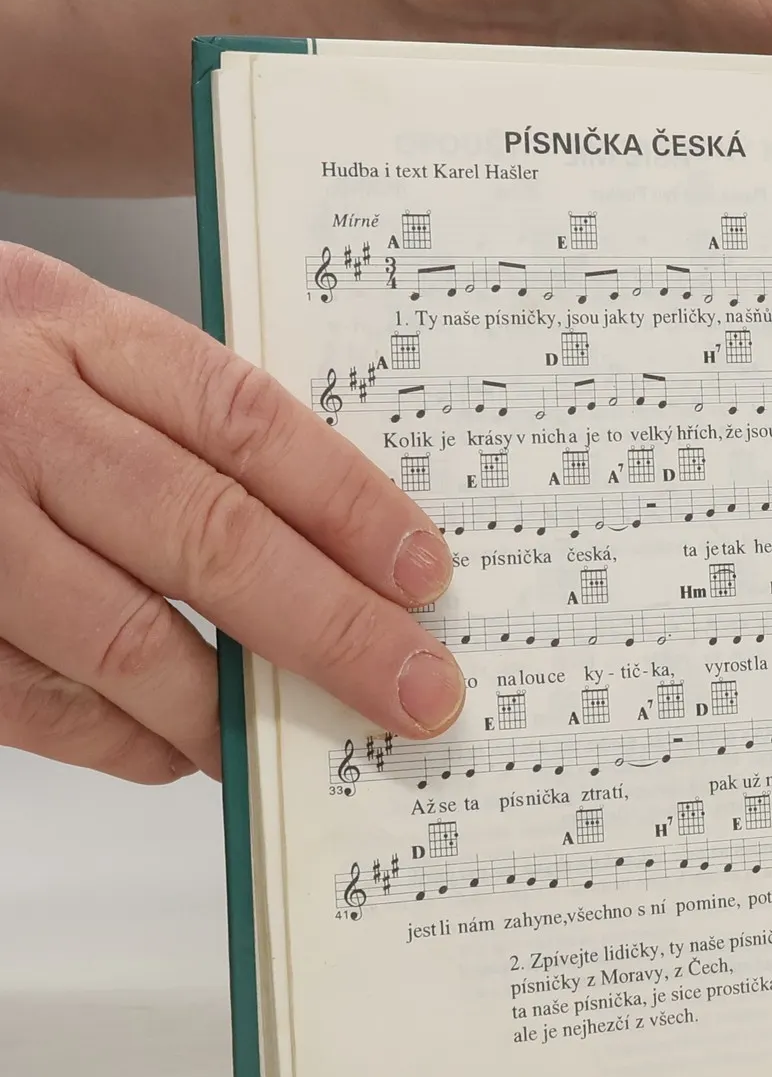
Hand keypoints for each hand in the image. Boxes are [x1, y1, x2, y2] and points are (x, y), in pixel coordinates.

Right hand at [0, 243, 464, 782]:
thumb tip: (340, 545)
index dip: (351, 506)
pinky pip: (35, 702)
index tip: (425, 577)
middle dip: (332, 630)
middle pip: (207, 535)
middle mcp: (9, 418)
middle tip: (416, 690)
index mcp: (69, 328)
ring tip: (303, 738)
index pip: (245, 421)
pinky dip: (124, 741)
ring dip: (231, 708)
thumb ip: (179, 421)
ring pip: (123, 639)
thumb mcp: (66, 340)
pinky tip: (178, 748)